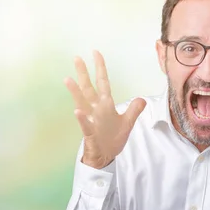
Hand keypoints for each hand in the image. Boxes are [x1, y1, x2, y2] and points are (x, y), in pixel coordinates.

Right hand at [64, 50, 145, 168]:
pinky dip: (82, 118)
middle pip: (89, 88)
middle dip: (84, 73)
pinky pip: (85, 125)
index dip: (100, 68)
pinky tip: (78, 110)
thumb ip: (134, 110)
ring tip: (68, 79)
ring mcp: (91, 120)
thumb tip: (142, 98)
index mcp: (106, 105)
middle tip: (76, 57)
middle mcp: (96, 110)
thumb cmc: (113, 138)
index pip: (103, 83)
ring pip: (82, 103)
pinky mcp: (90, 133)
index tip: (96, 53)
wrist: (106, 156)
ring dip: (76, 92)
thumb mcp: (128, 123)